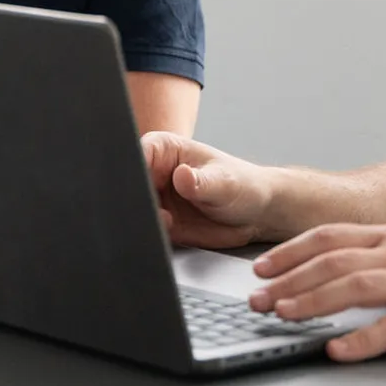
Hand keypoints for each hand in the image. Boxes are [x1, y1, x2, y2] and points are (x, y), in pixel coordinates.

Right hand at [142, 131, 273, 248]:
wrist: (256, 214)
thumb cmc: (242, 185)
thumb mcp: (224, 182)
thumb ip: (201, 181)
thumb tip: (182, 176)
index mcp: (165, 149)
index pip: (137, 154)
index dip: (134, 168)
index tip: (142, 184)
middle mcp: (155, 173)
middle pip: (129, 185)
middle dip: (134, 199)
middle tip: (155, 208)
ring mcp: (156, 199)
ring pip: (134, 211)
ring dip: (141, 220)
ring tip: (168, 222)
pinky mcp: (160, 224)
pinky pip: (146, 231)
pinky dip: (150, 235)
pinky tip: (167, 234)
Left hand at [248, 224, 385, 361]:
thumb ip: (380, 256)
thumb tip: (332, 271)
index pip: (329, 236)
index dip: (290, 251)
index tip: (260, 267)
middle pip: (333, 261)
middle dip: (288, 279)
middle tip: (256, 299)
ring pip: (355, 286)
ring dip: (313, 301)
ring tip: (283, 315)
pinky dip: (362, 339)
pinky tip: (339, 350)